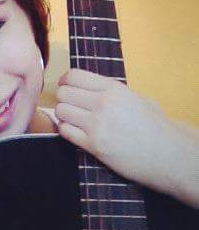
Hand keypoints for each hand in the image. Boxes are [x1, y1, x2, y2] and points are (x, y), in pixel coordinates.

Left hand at [55, 69, 198, 206]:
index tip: (67, 87)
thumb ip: (111, 92)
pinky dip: (66, 131)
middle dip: (63, 99)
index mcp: (113, 88)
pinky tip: (76, 132)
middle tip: (70, 106)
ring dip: (64, 115)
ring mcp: (96, 124)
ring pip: (61, 111)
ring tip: (73, 120)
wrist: (168, 153)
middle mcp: (102, 103)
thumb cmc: (155, 126)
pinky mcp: (93, 145)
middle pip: (62, 93)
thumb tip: (88, 90)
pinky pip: (65, 131)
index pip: (73, 76)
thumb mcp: (136, 98)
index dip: (65, 82)